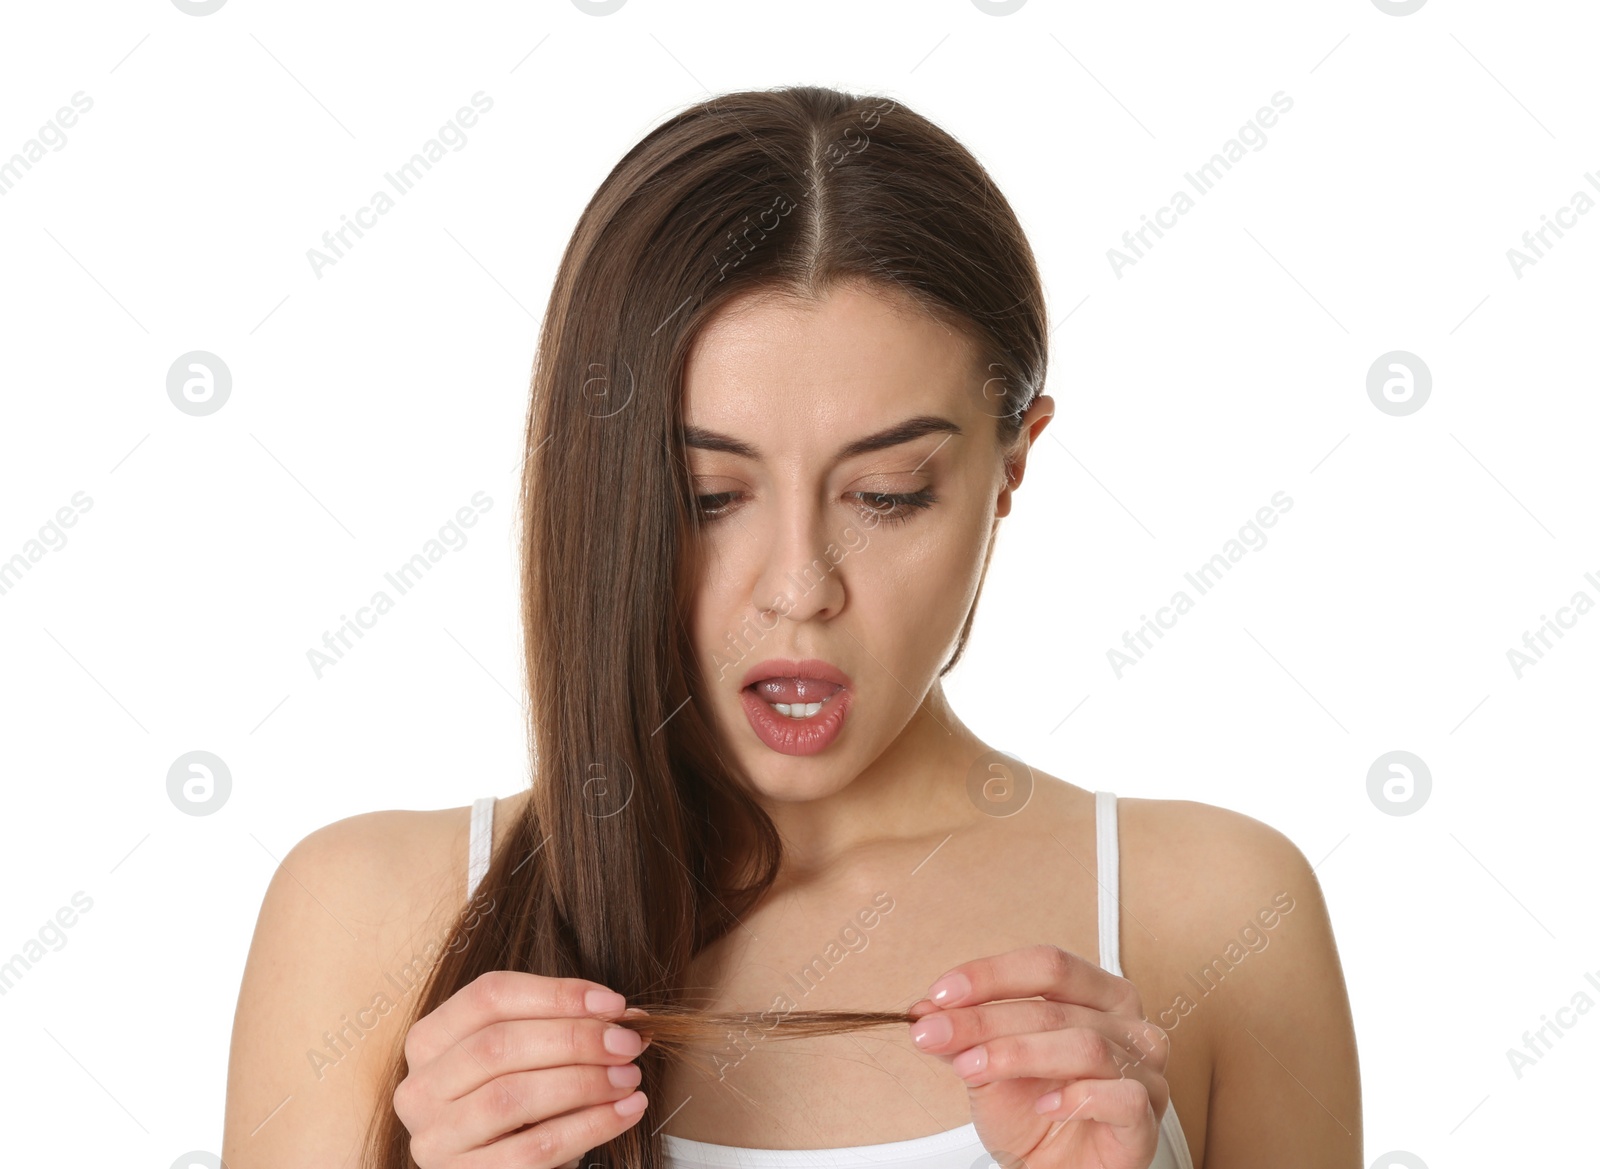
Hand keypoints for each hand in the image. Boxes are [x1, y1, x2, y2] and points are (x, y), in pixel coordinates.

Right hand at [393, 969, 652, 1167]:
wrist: (508, 1168)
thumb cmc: (521, 1106)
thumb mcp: (530, 1058)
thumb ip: (564, 1028)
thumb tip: (620, 1014)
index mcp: (429, 1039)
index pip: (489, 996)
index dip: (556, 993)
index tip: (613, 1002)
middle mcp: (419, 1088)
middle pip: (499, 1044)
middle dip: (575, 1039)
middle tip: (628, 1042)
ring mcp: (434, 1138)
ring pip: (512, 1096)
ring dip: (584, 1082)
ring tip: (629, 1076)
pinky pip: (533, 1149)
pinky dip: (590, 1126)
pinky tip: (626, 1111)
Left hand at [907, 944, 1168, 1168]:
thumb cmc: (1034, 1115)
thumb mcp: (987, 1066)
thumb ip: (963, 1035)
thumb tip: (925, 1010)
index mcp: (1096, 994)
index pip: (1048, 966)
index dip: (991, 974)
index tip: (940, 993)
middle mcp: (1127, 1024)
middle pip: (1055, 1006)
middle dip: (984, 1020)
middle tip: (935, 1034)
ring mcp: (1144, 1071)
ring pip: (1085, 1045)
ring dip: (1017, 1054)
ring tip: (973, 1068)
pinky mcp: (1146, 1118)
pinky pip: (1121, 1096)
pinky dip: (1077, 1097)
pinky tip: (1044, 1105)